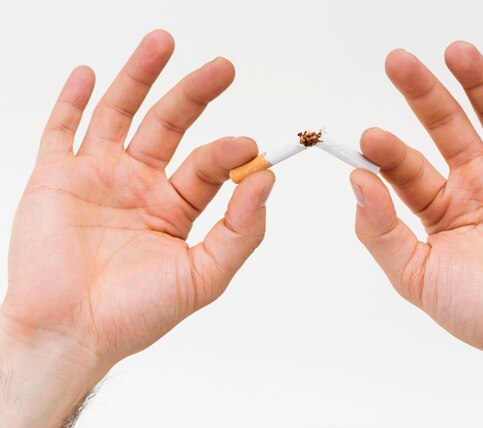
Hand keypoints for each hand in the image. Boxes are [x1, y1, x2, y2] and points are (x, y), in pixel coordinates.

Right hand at [1, 30, 273, 425]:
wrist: (72, 334)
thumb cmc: (136, 314)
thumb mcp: (204, 276)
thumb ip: (240, 232)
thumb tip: (266, 182)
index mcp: (174, 207)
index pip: (208, 165)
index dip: (229, 151)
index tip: (249, 146)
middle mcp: (138, 185)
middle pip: (170, 125)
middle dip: (195, 94)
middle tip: (223, 68)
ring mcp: (97, 177)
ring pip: (121, 114)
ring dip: (140, 77)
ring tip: (163, 43)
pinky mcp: (55, 178)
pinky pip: (61, 130)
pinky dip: (72, 101)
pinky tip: (90, 74)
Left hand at [351, 42, 482, 425]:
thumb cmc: (481, 313)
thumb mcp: (416, 277)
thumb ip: (381, 232)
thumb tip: (356, 183)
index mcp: (438, 206)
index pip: (407, 166)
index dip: (389, 150)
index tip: (369, 137)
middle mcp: (475, 182)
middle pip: (445, 125)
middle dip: (422, 93)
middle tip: (398, 63)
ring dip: (475, 81)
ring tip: (456, 52)